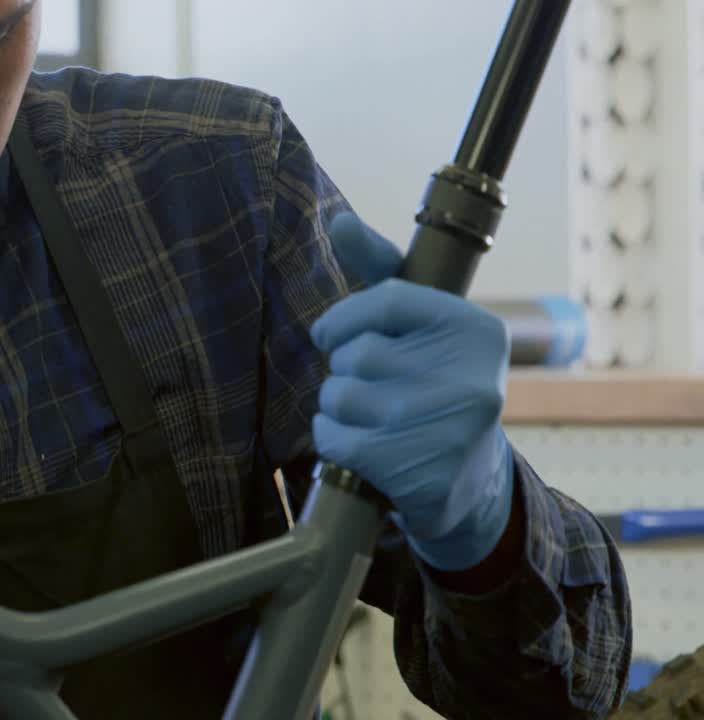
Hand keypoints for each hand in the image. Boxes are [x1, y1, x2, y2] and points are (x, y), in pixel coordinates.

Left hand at [310, 213, 515, 571]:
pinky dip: (333, 443)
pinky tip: (363, 449)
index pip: (384, 300)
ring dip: (336, 409)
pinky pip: (335, 440)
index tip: (330, 336)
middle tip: (371, 388)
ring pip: (338, 397)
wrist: (470, 484)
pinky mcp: (423, 473)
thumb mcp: (419, 327)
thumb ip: (380, 272)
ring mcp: (449, 427)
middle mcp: (471, 375)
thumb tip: (339, 222)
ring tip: (370, 419)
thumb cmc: (431, 387)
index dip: (342, 320)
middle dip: (344, 371)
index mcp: (475, 328)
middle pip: (355, 354)